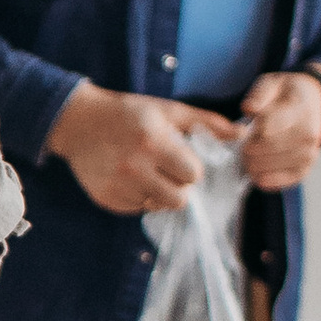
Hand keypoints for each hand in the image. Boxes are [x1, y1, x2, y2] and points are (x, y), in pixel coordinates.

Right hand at [44, 82, 238, 216]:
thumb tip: (242, 134)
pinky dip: (139, 197)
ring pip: (159, 206)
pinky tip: (128, 178)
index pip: (193, 175)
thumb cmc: (129, 113)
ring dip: (158, 192)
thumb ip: (206, 122)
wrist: (78, 123)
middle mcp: (134, 167)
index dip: (191, 168)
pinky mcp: (106, 199)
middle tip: (165, 168)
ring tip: (146, 172)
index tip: (180, 158)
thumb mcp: (167, 110)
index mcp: (153, 142)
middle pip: (179, 198)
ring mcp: (117, 186)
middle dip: (178, 185)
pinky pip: (138, 209)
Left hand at [236, 69, 320, 191]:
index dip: (250, 134)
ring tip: (247, 159)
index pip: (268, 128)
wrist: (313, 102)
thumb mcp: (272, 84)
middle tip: (241, 148)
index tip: (242, 133)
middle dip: (249, 150)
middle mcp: (308, 133)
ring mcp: (310, 151)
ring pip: (276, 165)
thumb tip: (249, 109)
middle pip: (269, 148)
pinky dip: (272, 181)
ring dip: (256, 165)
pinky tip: (259, 177)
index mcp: (299, 110)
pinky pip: (289, 179)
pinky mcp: (308, 166)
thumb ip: (259, 95)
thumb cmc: (287, 94)